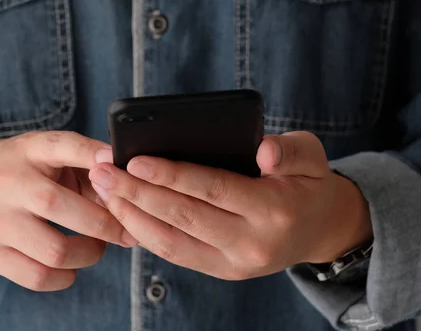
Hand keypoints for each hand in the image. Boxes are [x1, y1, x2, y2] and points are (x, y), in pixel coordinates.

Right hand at [0, 131, 136, 290]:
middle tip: (125, 231)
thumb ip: (87, 166)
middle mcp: (7, 183)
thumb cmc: (21, 169)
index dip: (90, 154)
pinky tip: (72, 265)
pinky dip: (65, 276)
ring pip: (54, 251)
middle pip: (59, 206)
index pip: (60, 145)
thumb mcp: (47, 154)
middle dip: (106, 224)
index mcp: (28, 150)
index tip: (116, 162)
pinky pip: (37, 277)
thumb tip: (128, 191)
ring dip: (90, 253)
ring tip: (97, 247)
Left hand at [88, 131, 371, 280]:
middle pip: (184, 217)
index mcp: (274, 209)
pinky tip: (125, 213)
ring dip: (133, 217)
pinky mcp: (223, 271)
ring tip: (104, 192)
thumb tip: (263, 151)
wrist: (318, 229)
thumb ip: (289, 150)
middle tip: (102, 174)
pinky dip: (147, 234)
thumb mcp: (311, 155)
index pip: (212, 189)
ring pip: (173, 242)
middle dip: (138, 195)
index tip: (134, 160)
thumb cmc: (307, 183)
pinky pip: (177, 254)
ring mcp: (236, 263)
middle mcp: (253, 242)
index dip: (171, 175)